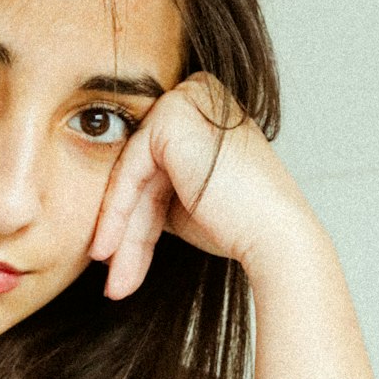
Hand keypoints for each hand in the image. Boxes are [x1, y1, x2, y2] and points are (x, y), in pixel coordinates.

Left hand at [88, 72, 319, 298]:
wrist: (274, 237)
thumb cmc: (238, 225)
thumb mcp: (183, 201)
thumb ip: (150, 189)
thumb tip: (104, 207)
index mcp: (204, 113)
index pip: (150, 167)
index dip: (129, 218)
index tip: (114, 262)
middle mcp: (197, 96)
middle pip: (140, 172)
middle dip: (124, 232)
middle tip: (113, 280)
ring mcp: (188, 99)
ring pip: (131, 175)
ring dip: (119, 234)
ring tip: (113, 282)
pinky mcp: (174, 114)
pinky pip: (129, 170)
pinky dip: (115, 214)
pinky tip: (106, 252)